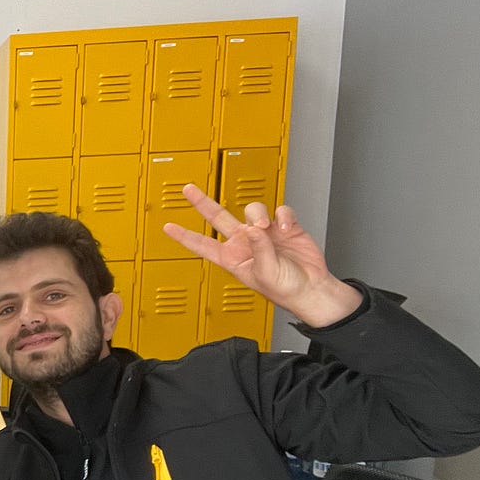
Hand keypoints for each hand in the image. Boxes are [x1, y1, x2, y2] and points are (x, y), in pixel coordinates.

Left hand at [164, 184, 361, 326]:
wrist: (311, 287)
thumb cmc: (285, 289)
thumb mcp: (265, 273)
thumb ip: (259, 249)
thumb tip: (253, 229)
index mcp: (232, 258)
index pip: (203, 244)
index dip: (185, 236)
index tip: (167, 228)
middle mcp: (244, 242)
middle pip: (218, 217)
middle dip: (202, 202)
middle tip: (188, 190)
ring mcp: (263, 232)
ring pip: (252, 209)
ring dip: (258, 214)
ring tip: (266, 227)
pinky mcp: (284, 226)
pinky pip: (279, 210)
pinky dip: (284, 216)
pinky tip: (287, 228)